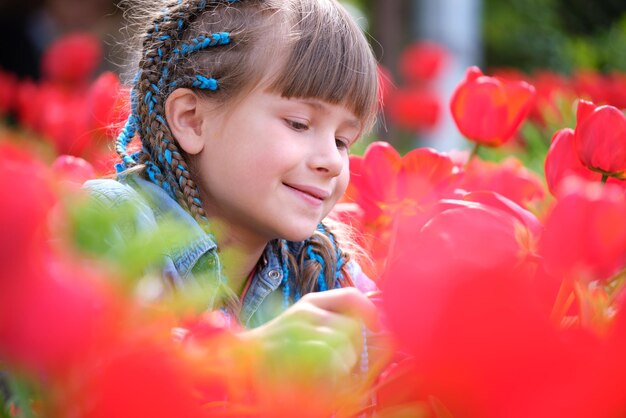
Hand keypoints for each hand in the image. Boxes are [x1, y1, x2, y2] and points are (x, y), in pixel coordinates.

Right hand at [240, 287, 380, 382]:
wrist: (242, 360)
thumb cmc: (278, 346)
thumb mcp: (303, 323)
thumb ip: (331, 320)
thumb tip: (370, 325)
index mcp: (310, 302)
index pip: (351, 296)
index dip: (370, 311)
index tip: (376, 327)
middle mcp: (306, 312)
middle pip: (353, 327)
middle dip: (356, 348)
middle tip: (344, 361)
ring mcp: (299, 333)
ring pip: (345, 349)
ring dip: (344, 366)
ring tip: (327, 371)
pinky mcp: (295, 354)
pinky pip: (331, 365)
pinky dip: (332, 377)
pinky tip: (319, 378)